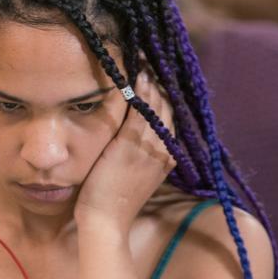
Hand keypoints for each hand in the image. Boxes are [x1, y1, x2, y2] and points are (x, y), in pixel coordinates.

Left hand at [74, 71, 176, 235]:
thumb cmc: (113, 201)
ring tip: (144, 57)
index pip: (172, 116)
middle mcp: (164, 150)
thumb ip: (139, 154)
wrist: (105, 222)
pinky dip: (140, 92)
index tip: (157, 73)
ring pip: (157, 105)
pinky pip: (139, 112)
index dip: (166, 93)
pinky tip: (137, 75)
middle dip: (161, 81)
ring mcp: (149, 148)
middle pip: (169, 106)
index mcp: (167, 157)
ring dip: (151, 79)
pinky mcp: (130, 147)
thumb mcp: (133, 174)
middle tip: (151, 56)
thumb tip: (134, 134)